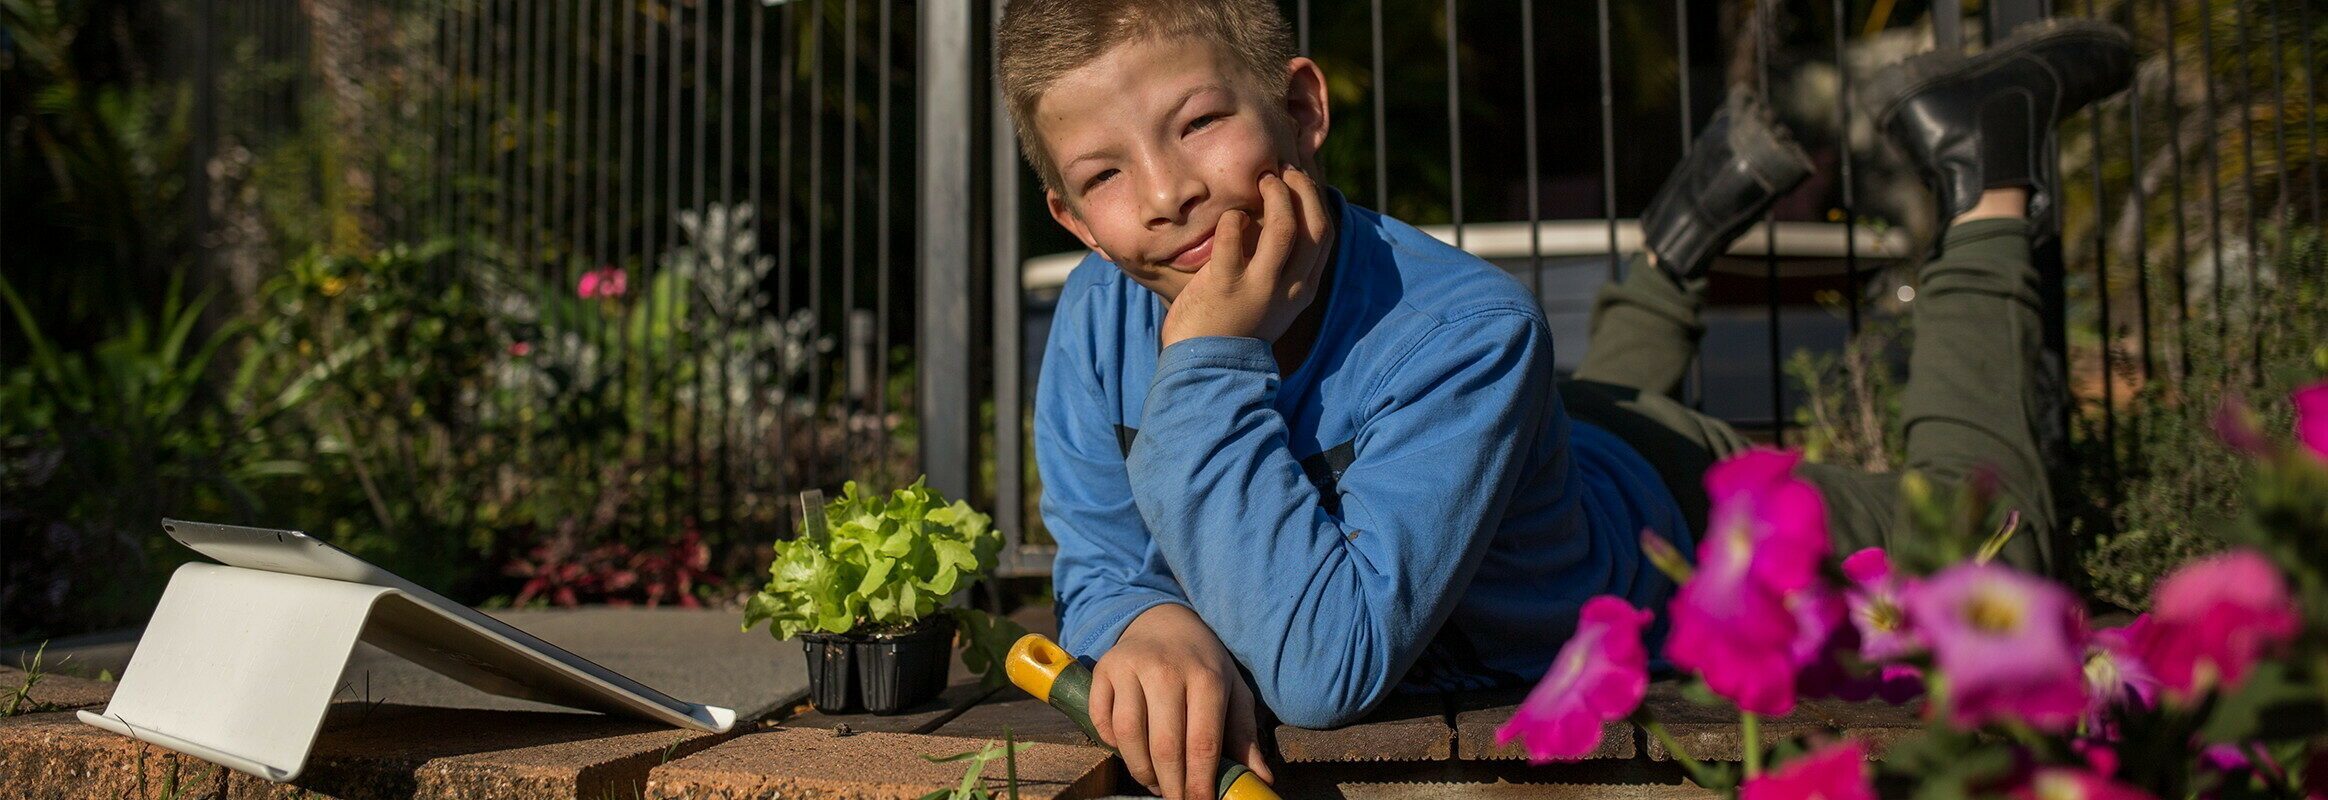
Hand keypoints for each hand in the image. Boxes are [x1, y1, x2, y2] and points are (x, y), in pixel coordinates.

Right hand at [1089, 604, 1273, 799]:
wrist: (1165, 620)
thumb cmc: (1203, 663)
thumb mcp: (1232, 691)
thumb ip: (1244, 735)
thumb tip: (1261, 780)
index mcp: (1206, 677)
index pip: (1202, 744)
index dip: (1201, 783)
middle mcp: (1166, 670)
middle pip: (1164, 746)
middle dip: (1171, 785)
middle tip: (1175, 799)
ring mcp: (1131, 667)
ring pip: (1128, 735)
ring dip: (1140, 769)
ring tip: (1154, 780)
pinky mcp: (1104, 669)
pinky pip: (1101, 719)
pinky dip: (1111, 743)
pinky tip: (1130, 749)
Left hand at [1159, 166, 1332, 348]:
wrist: (1207, 370)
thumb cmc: (1234, 328)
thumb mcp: (1271, 301)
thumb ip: (1279, 267)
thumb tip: (1276, 219)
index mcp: (1303, 289)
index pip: (1325, 235)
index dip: (1315, 200)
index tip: (1298, 181)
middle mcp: (1289, 287)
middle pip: (1314, 225)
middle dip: (1303, 189)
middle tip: (1283, 172)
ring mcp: (1259, 286)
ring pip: (1283, 226)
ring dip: (1276, 195)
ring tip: (1262, 180)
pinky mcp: (1225, 285)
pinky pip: (1234, 236)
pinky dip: (1233, 218)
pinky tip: (1228, 218)